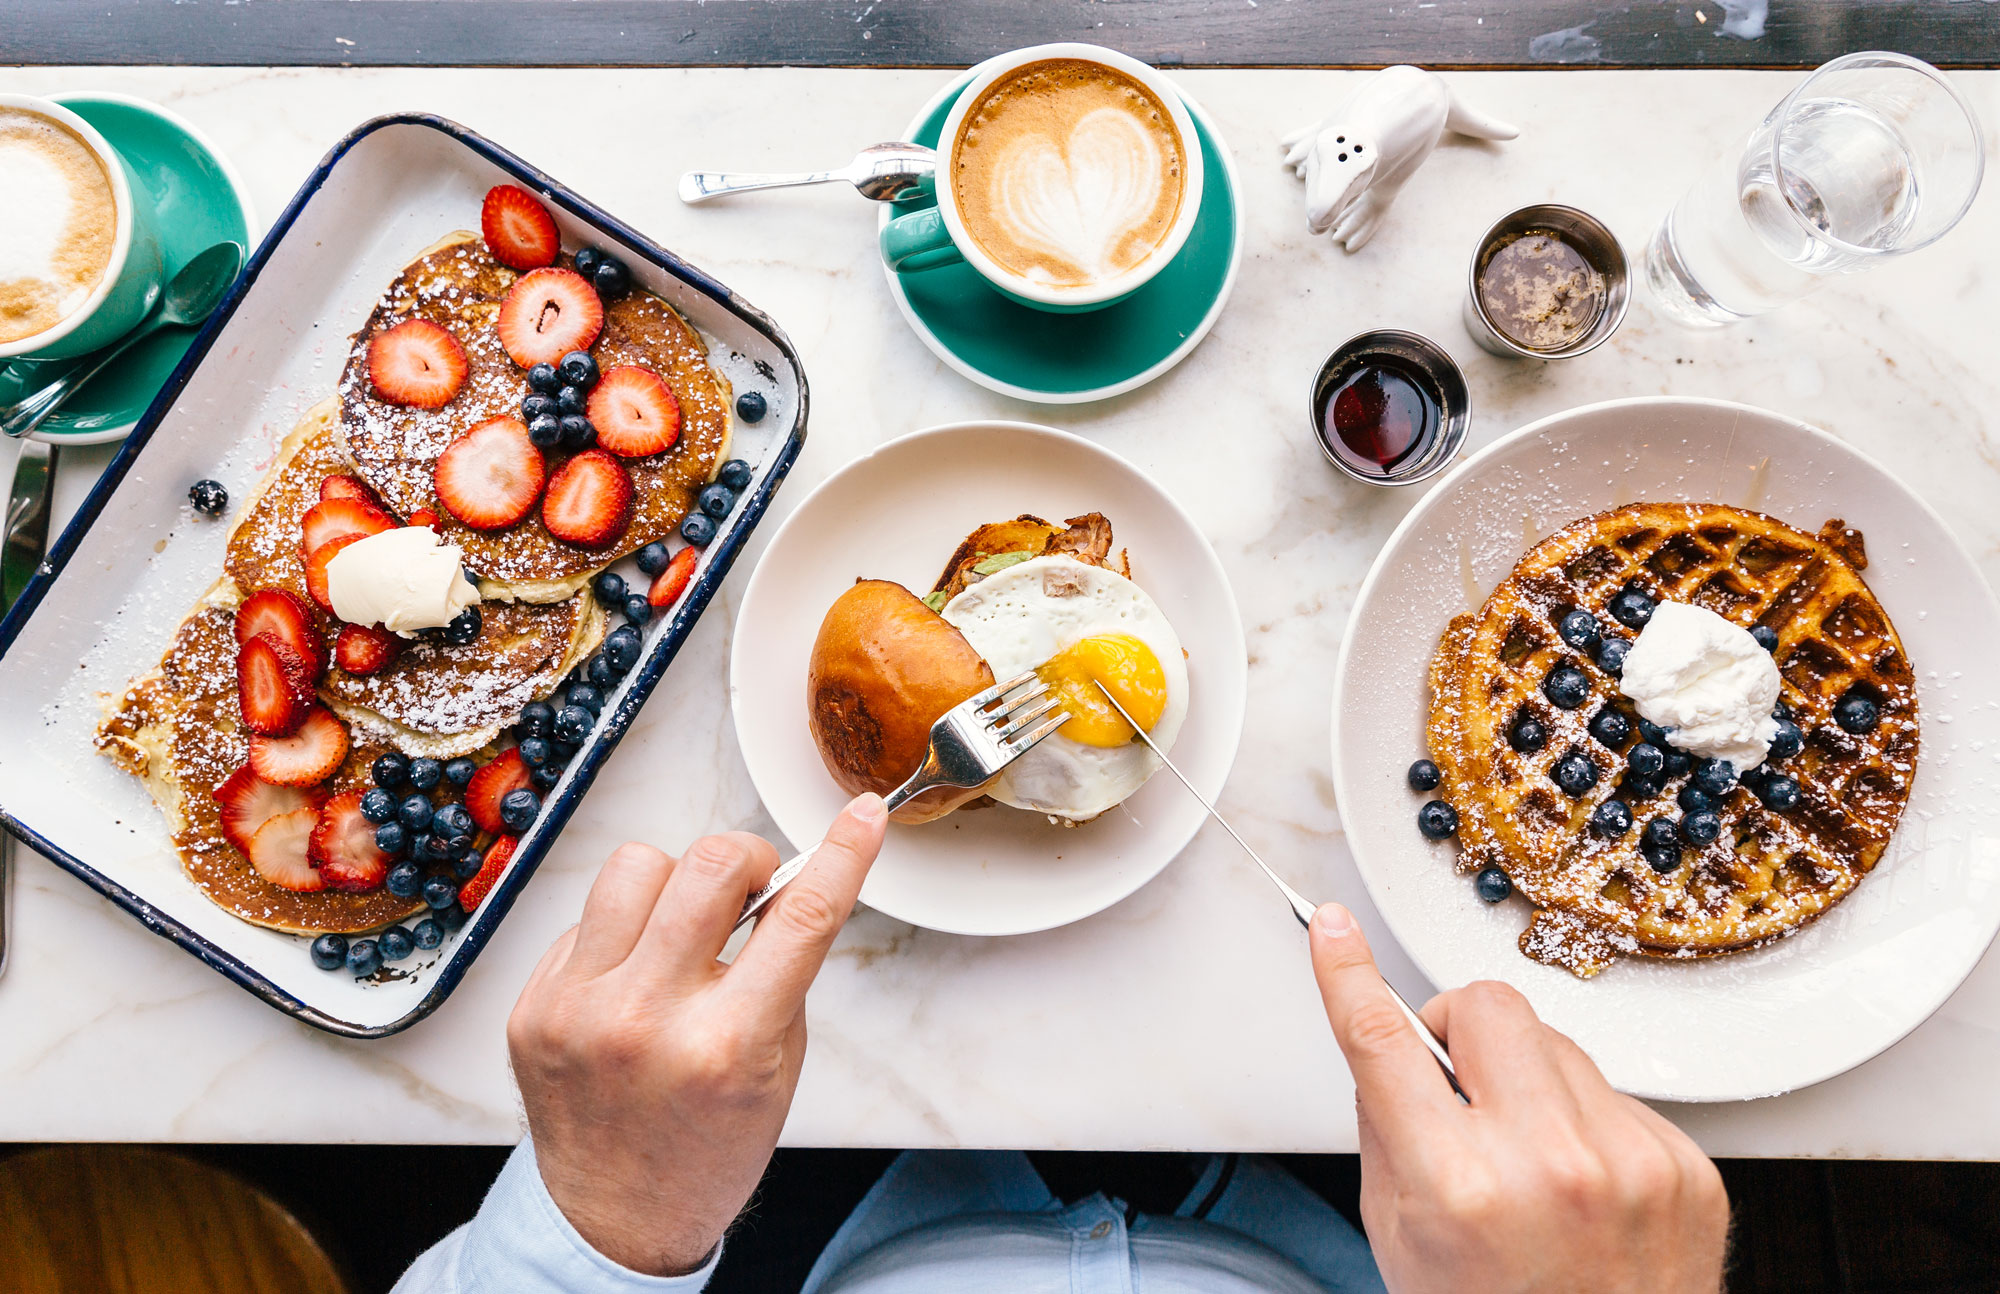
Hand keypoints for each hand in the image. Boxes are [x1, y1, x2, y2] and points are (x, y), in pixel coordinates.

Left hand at [507, 794, 887, 1276]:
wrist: (615, 1219)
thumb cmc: (707, 1145)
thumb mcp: (775, 1067)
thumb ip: (781, 973)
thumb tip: (786, 882)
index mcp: (725, 1047)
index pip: (800, 919)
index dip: (842, 855)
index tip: (863, 816)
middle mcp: (645, 1020)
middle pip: (708, 865)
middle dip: (746, 860)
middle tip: (752, 890)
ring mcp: (578, 1010)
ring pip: (634, 867)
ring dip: (675, 883)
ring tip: (683, 928)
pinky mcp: (534, 1006)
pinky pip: (587, 918)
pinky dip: (624, 933)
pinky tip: (634, 977)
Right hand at [1309, 904, 1727, 1293]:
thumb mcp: (1399, 1235)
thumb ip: (1390, 1130)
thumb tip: (1390, 1043)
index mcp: (1459, 1185)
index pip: (1385, 1041)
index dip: (1349, 974)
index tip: (1334, 930)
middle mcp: (1550, 1164)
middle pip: (1486, 1006)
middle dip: (1460, 1030)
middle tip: (1457, 1084)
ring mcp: (1629, 1162)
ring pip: (1556, 1043)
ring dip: (1529, 1081)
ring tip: (1531, 1161)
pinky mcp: (1684, 1167)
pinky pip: (1616, 1094)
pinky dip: (1589, 1126)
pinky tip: (1586, 1188)